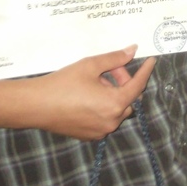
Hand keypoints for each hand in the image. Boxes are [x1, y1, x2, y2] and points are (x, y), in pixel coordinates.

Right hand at [29, 46, 154, 140]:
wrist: (35, 105)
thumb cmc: (63, 83)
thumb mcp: (90, 66)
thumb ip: (115, 58)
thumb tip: (132, 50)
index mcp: (115, 104)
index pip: (138, 85)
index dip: (145, 71)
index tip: (151, 60)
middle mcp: (111, 121)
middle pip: (129, 98)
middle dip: (123, 82)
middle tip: (111, 69)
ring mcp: (101, 131)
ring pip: (118, 109)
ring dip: (114, 95)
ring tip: (97, 81)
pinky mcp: (90, 136)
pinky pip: (106, 119)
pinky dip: (105, 106)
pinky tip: (90, 95)